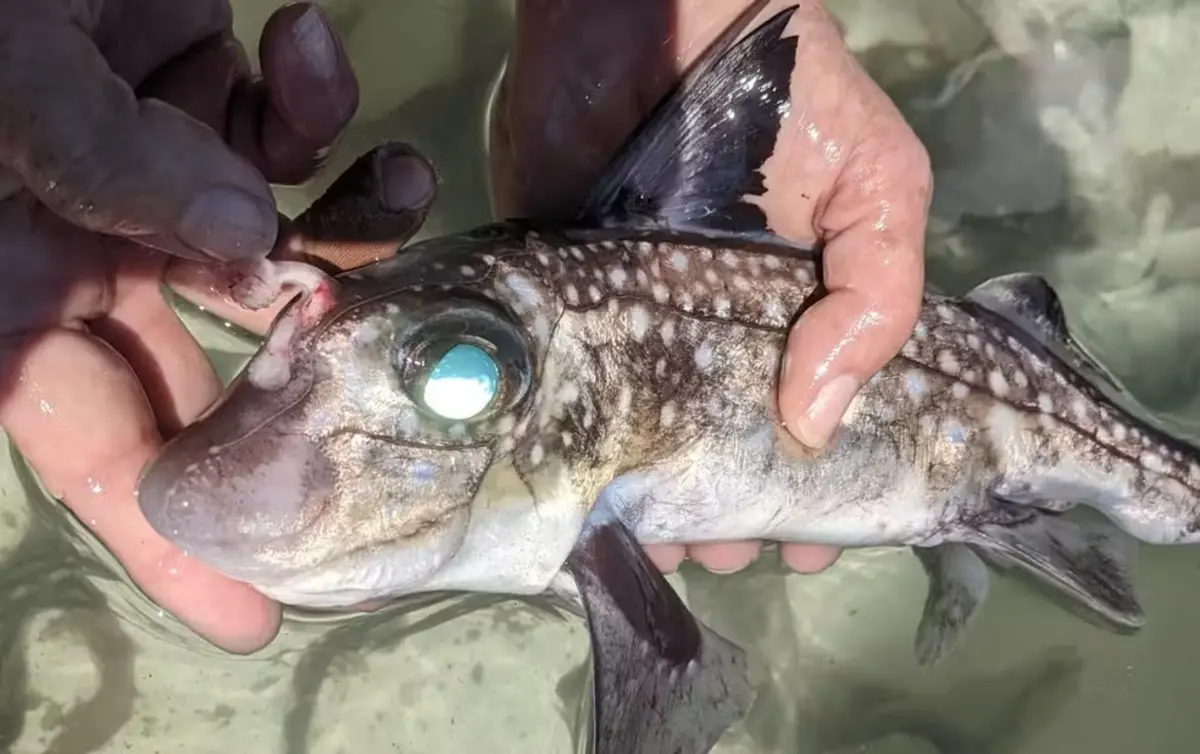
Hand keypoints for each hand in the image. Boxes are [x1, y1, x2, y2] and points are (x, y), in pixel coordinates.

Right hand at [0, 1, 375, 652]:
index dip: (159, 535)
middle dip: (313, 389)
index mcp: (13, 278)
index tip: (245, 614)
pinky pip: (288, 135)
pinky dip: (318, 102)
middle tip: (420, 428)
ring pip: (284, 245)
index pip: (85, 439)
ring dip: (353, 221)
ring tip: (396, 176)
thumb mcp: (6, 85)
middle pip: (212, 362)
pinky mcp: (211, 97)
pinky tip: (305, 44)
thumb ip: (109, 162)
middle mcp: (88, 244)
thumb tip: (247, 237)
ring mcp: (160, 174)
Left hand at [489, 0, 930, 574]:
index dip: (817, 488)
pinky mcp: (570, 303)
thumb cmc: (790, 104)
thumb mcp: (878, 187)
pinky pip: (578, 395)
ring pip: (651, 438)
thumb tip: (814, 423)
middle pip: (729, 444)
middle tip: (727, 547)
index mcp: (800, 317)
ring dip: (661, 500)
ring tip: (665, 542)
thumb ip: (878, 298)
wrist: (654, 18)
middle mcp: (721, 333)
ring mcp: (642, 321)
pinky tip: (590, 501)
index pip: (816, 421)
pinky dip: (585, 453)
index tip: (805, 540)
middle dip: (735, 509)